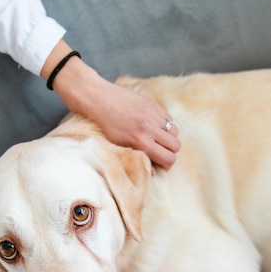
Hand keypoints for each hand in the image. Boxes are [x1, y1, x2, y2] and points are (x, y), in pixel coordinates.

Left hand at [41, 40, 180, 169]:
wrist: (94, 99)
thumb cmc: (101, 126)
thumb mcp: (116, 147)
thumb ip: (136, 159)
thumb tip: (153, 173)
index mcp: (141, 142)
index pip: (169, 158)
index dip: (167, 164)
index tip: (160, 163)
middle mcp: (150, 128)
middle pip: (176, 146)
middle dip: (169, 152)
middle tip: (159, 152)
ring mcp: (153, 114)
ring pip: (175, 132)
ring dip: (168, 137)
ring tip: (155, 138)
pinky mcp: (152, 103)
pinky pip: (168, 118)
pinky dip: (164, 124)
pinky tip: (151, 126)